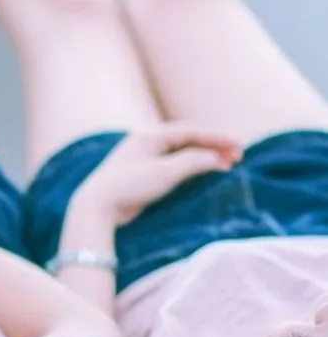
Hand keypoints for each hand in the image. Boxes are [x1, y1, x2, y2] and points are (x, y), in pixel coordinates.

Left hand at [78, 123, 241, 225]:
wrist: (98, 206)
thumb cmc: (130, 185)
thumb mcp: (165, 173)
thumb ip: (193, 162)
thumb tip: (217, 158)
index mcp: (151, 134)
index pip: (191, 131)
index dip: (217, 136)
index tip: (239, 144)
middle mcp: (148, 141)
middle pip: (188, 139)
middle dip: (214, 145)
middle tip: (238, 155)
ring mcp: (145, 157)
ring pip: (183, 152)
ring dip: (205, 156)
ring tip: (227, 164)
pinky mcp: (144, 173)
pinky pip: (175, 164)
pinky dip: (193, 166)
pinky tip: (205, 173)